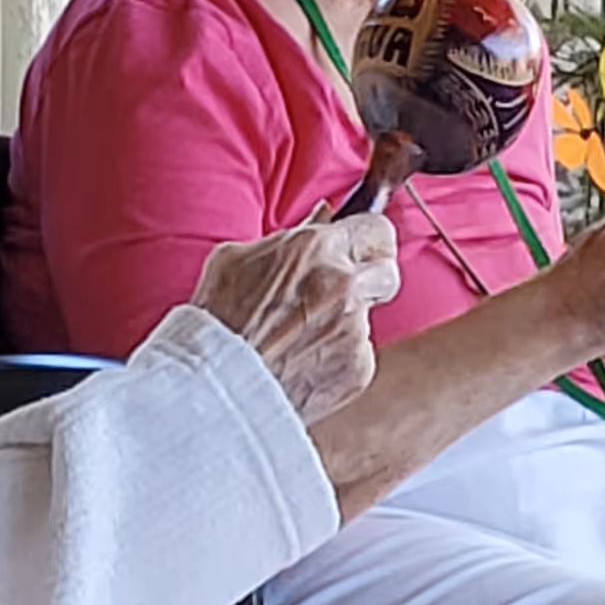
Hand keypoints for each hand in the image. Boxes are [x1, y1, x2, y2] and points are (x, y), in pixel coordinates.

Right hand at [191, 214, 399, 423]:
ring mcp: (355, 329)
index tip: (359, 250)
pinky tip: (304, 361)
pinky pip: (359, 353)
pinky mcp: (358, 367)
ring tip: (302, 336)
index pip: (378, 228)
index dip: (368, 239)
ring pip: (369, 316)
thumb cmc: (217, 321)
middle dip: (369, 277)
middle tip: (340, 291)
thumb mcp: (237, 259)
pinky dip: (339, 357)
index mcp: (316, 249)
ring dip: (346, 320)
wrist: (216, 386)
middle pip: (388, 270)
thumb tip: (322, 218)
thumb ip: (290, 237)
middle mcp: (344, 285)